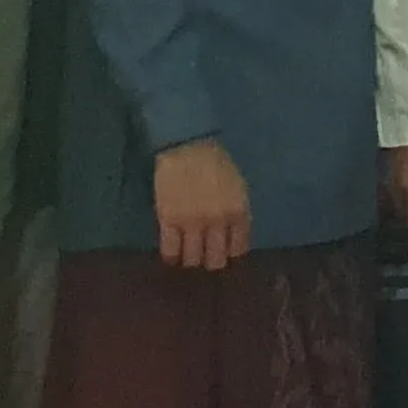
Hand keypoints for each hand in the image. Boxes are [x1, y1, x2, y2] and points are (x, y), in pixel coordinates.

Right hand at [152, 138, 251, 271]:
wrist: (188, 147)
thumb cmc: (216, 163)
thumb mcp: (238, 188)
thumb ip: (237, 214)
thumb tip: (233, 237)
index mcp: (239, 213)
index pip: (238, 249)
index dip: (230, 253)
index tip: (223, 251)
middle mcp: (218, 222)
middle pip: (216, 260)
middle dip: (211, 261)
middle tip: (205, 255)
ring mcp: (192, 223)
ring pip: (192, 259)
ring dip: (191, 259)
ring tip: (187, 253)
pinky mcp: (169, 220)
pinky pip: (170, 251)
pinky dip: (172, 256)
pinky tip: (172, 252)